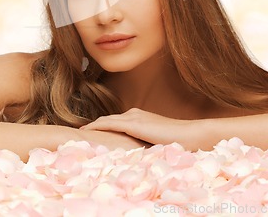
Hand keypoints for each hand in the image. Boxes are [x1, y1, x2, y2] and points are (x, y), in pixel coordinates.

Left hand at [79, 108, 199, 149]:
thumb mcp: (155, 141)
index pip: (115, 122)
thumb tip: (134, 154)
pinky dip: (97, 127)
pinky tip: (87, 132)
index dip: (102, 127)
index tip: (90, 134)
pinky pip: (109, 124)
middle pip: (108, 120)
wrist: (188, 135)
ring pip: (106, 120)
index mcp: (139, 117)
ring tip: (79, 134)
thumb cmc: (175, 141)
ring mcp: (133, 116)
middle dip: (94, 126)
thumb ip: (143, 143)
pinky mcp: (133, 123)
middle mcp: (134, 113)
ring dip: (92, 126)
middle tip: (79, 134)